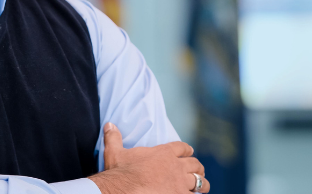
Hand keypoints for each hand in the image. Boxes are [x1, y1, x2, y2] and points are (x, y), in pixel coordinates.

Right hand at [88, 123, 208, 193]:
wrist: (124, 190)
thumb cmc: (120, 173)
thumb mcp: (114, 152)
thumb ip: (114, 138)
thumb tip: (109, 124)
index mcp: (163, 153)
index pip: (181, 147)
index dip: (187, 149)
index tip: (189, 151)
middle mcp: (175, 166)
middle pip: (194, 164)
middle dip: (197, 167)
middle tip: (198, 170)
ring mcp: (180, 183)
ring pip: (199, 182)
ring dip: (202, 183)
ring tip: (203, 186)